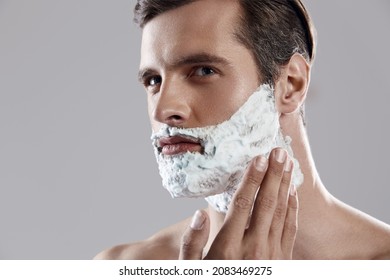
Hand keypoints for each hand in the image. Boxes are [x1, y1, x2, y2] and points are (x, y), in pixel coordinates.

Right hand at [179, 148, 298, 259]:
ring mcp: (271, 256)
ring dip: (285, 186)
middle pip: (265, 203)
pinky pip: (291, 229)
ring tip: (288, 164)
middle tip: (279, 151)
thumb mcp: (191, 269)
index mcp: (228, 248)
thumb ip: (192, 244)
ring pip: (281, 213)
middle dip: (273, 175)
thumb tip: (200, 214)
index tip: (259, 158)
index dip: (252, 179)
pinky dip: (292, 208)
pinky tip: (292, 193)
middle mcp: (253, 249)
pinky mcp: (283, 261)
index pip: (242, 205)